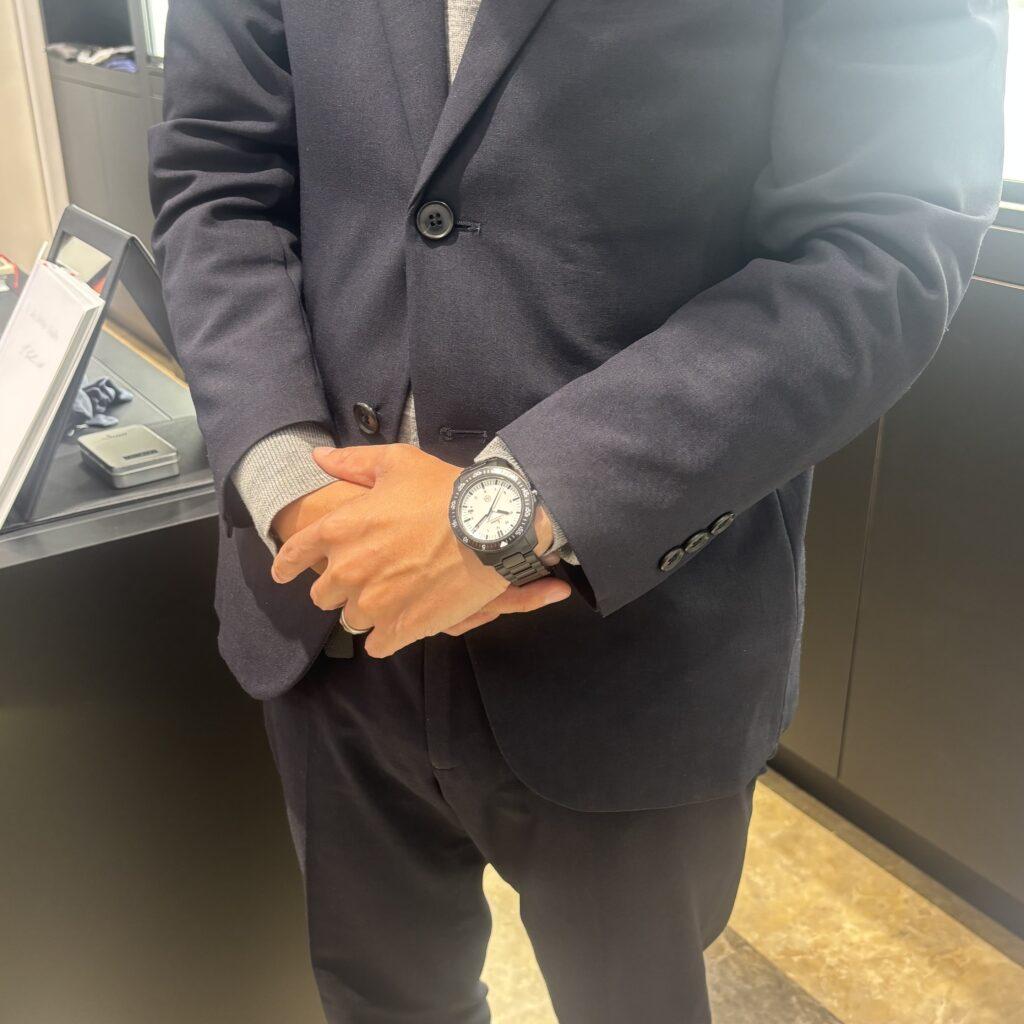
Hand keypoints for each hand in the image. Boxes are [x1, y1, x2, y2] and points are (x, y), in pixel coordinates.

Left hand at [270, 444, 570, 656]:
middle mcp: (348, 570)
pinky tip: (400, 624)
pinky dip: (385, 636)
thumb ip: (352, 462)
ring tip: (390, 599)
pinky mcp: (400, 628)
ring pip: (350, 620)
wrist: (490, 526)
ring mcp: (373, 603)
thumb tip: (318, 457)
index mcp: (339, 529)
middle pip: (322, 595)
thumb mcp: (397, 463)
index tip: (284, 574)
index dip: (286, 565)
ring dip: (365, 611)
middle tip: (365, 578)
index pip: (294, 555)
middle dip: (339, 587)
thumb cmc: (443, 490)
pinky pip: (376, 645)